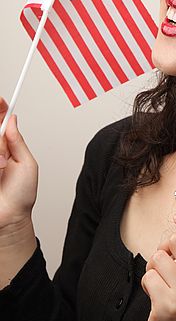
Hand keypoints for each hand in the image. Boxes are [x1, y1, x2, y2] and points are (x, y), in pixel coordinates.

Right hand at [0, 98, 38, 230]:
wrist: (10, 220)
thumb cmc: (22, 196)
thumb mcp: (27, 164)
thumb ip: (17, 141)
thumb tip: (12, 120)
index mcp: (6, 148)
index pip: (0, 124)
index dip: (0, 111)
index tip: (0, 100)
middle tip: (2, 152)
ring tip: (0, 169)